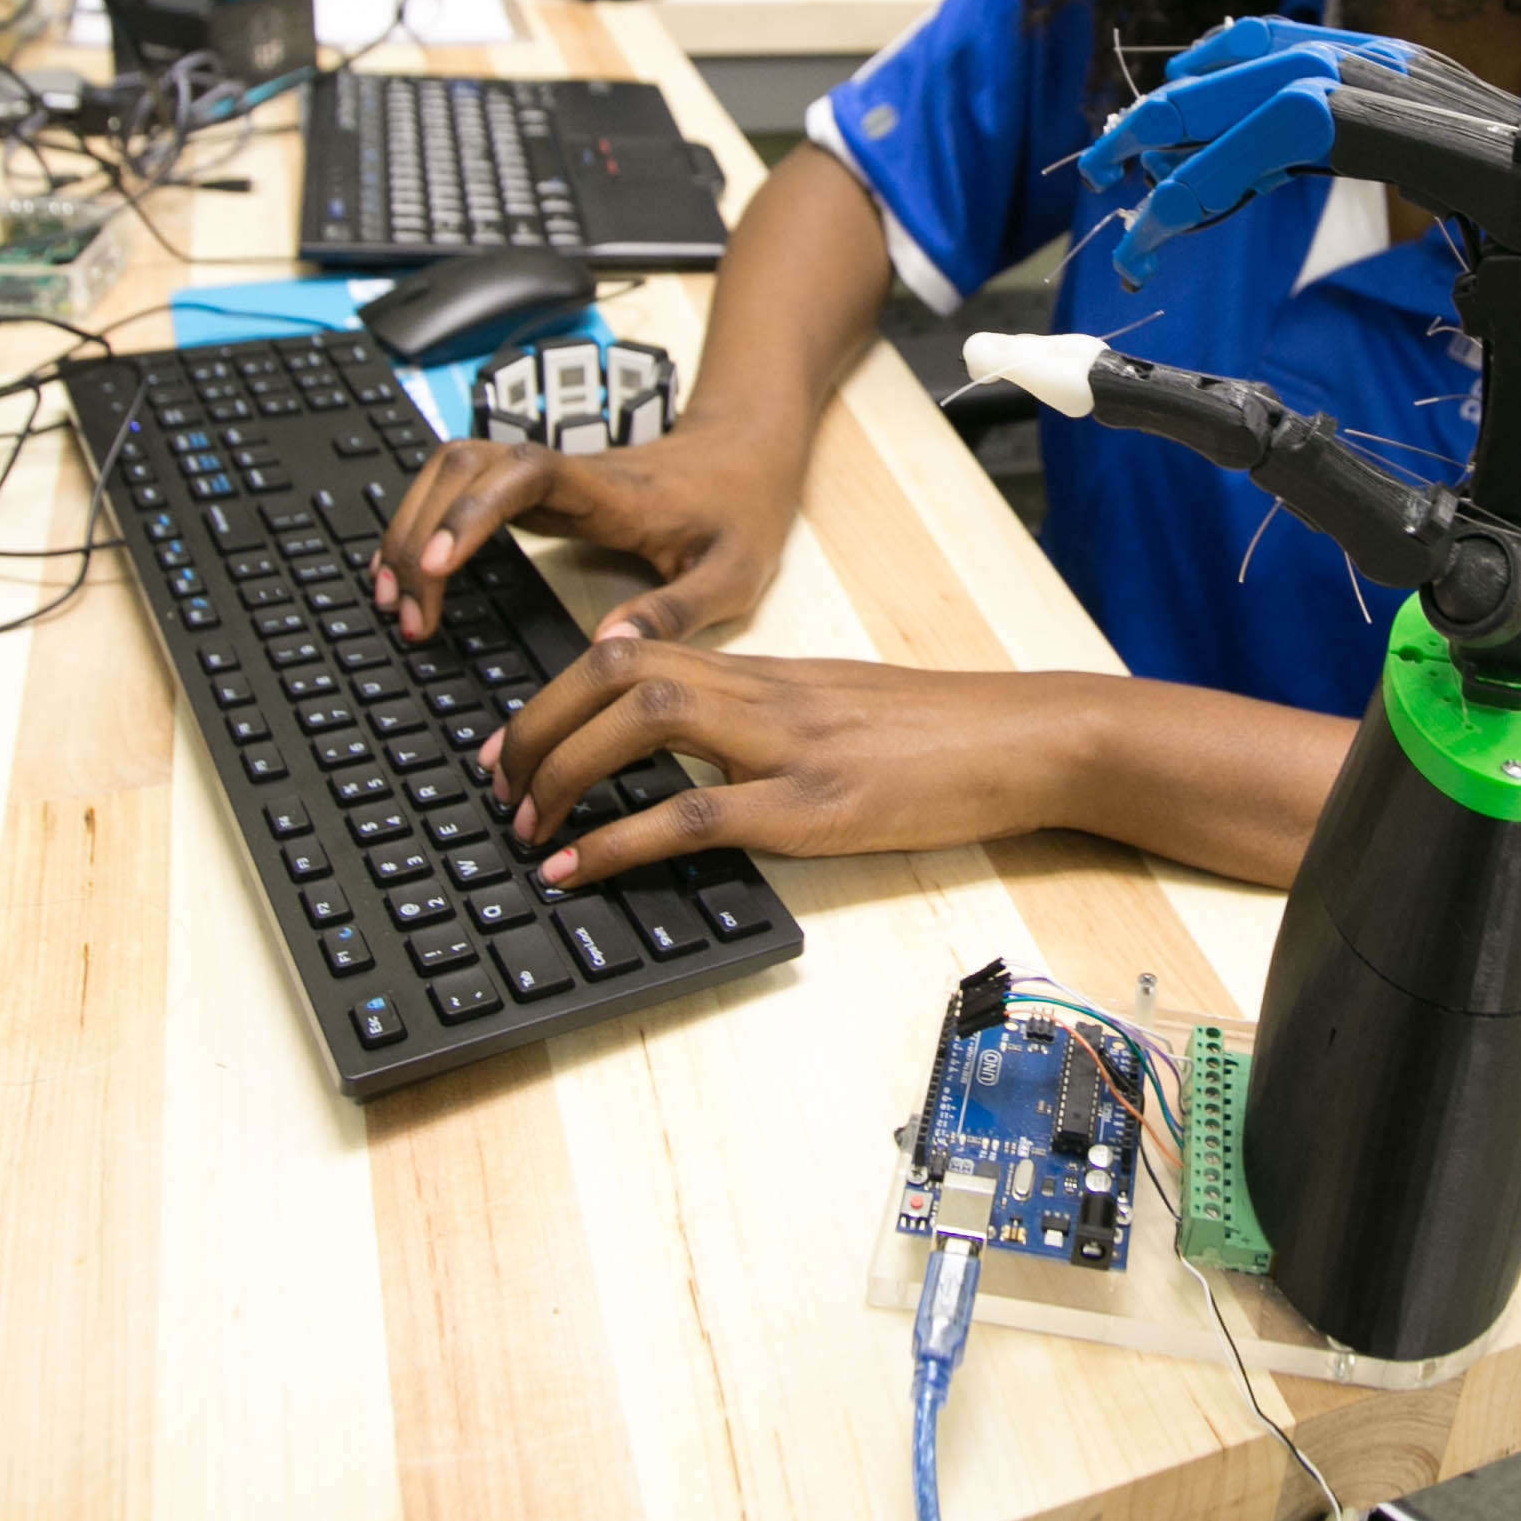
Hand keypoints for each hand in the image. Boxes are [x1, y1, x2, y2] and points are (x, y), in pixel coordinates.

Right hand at [367, 422, 795, 645]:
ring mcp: (546, 475)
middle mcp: (567, 471)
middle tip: (408, 616)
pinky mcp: (535, 488)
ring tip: (395, 602)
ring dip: (411, 525)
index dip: (471, 512)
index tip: (434, 568)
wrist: (746, 452)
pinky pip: (462, 488)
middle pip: (464, 465)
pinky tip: (411, 575)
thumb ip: (674, 611)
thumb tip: (606, 649)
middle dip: (419, 532)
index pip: (524, 473)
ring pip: (451, 468)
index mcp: (612, 490)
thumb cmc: (741, 510)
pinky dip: (425, 523)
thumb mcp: (731, 574)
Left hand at [481, 636, 1108, 888]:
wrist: (1023, 741)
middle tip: (496, 788)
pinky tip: (580, 867)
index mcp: (761, 673)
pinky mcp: (814, 805)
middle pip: (614, 672)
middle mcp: (762, 694)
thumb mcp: (833, 713)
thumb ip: (759, 724)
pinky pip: (697, 813)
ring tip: (526, 828)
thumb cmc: (938, 736)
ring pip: (643, 719)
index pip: (630, 653)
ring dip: (563, 770)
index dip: (552, 695)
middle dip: (535, 727)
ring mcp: (787, 745)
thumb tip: (688, 764)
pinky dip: (622, 840)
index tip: (508, 746)